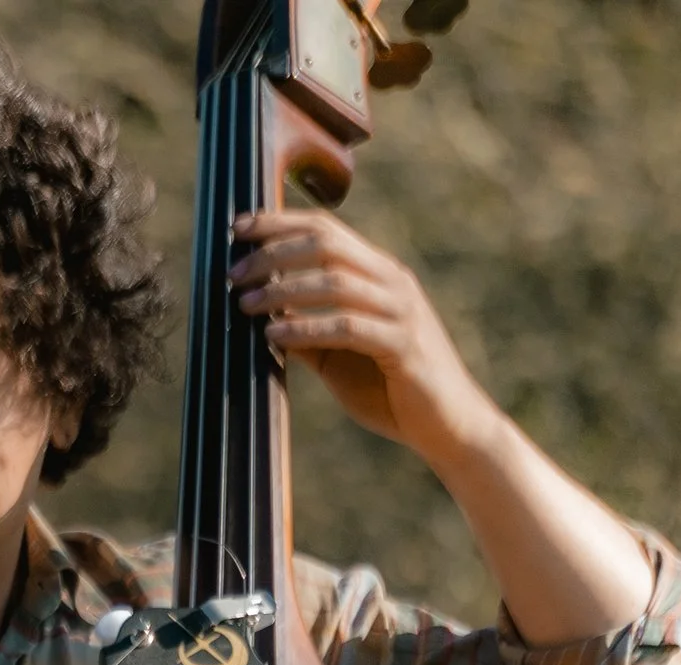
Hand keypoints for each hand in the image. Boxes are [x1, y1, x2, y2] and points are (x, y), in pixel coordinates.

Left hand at [231, 209, 500, 466]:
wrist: (446, 426)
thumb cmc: (390, 389)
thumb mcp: (338, 356)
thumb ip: (307, 333)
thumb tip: (263, 318)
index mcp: (378, 275)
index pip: (326, 230)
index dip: (280, 223)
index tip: (238, 228)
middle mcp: (392, 282)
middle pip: (327, 245)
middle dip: (274, 253)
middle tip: (233, 274)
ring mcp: (401, 311)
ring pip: (335, 281)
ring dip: (283, 289)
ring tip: (245, 304)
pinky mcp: (403, 346)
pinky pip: (348, 328)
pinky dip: (306, 329)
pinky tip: (275, 336)